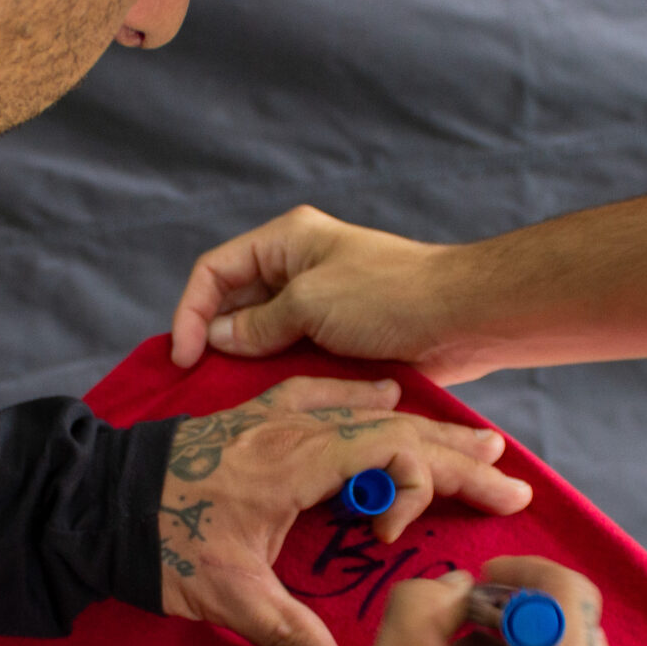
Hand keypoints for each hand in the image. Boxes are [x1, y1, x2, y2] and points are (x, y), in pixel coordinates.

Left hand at [159, 376, 531, 645]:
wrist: (93, 499)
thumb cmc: (158, 542)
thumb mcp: (224, 598)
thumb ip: (285, 639)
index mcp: (294, 464)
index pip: (388, 450)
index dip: (420, 482)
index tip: (397, 534)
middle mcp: (291, 430)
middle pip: (391, 428)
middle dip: (455, 453)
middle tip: (508, 474)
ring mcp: (270, 418)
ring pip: (363, 408)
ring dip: (420, 425)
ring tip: (472, 437)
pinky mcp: (249, 417)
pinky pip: (321, 394)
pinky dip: (362, 397)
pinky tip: (381, 393)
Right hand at [170, 207, 497, 384]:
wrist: (462, 320)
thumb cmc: (389, 298)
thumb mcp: (311, 304)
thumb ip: (258, 324)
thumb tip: (220, 341)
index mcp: (286, 241)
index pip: (215, 270)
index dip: (192, 311)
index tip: (184, 356)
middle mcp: (297, 268)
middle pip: (234, 303)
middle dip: (214, 339)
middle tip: (197, 382)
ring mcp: (319, 305)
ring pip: (262, 335)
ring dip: (245, 364)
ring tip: (226, 398)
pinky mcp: (339, 339)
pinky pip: (294, 358)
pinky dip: (277, 378)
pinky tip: (265, 404)